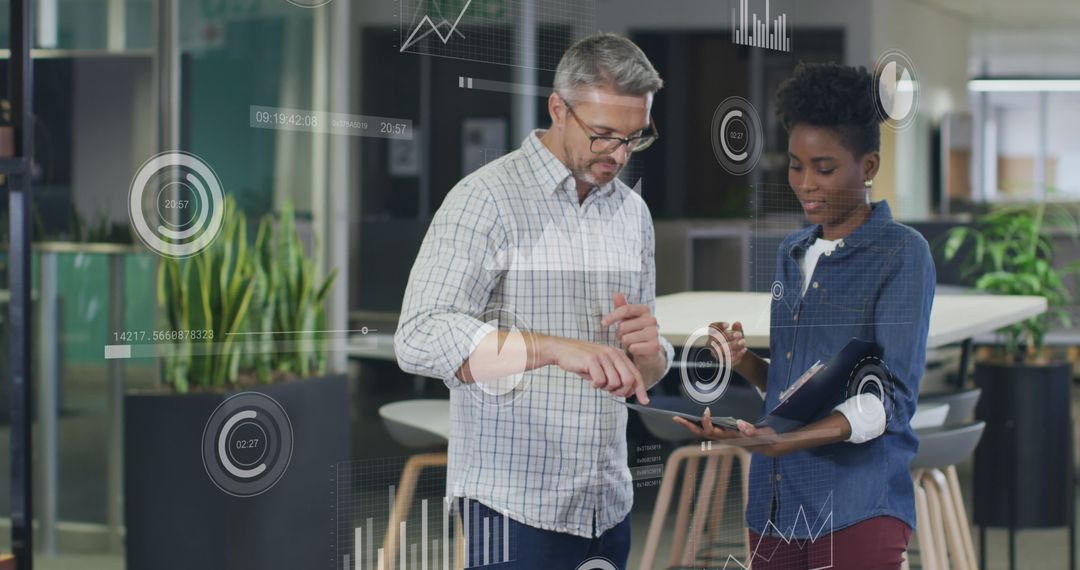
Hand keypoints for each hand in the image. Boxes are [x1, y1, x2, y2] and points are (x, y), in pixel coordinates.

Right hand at [545, 337, 649, 403]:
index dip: (641, 389)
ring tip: (597, 383)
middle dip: (621, 391)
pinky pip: (600, 381)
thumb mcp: (603, 368)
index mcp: (619, 354)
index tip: (645, 401)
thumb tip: (629, 392)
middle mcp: (613, 353)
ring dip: (605, 388)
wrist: (562, 350)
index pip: (636, 374)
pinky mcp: (592, 359)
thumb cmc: (583, 362)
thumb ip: (616, 378)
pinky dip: (596, 385)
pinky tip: (591, 381)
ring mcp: (603, 355)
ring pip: (614, 382)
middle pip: (628, 380)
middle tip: (611, 392)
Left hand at [602, 292, 661, 358]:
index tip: (603, 323)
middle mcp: (652, 319)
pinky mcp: (655, 346)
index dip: (612, 316)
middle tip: (624, 336)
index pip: (625, 309)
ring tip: (631, 342)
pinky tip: (637, 349)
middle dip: (619, 334)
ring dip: (625, 343)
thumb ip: (622, 306)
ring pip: (627, 338)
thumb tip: (616, 293)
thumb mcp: (627, 318)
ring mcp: (655, 333)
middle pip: (623, 326)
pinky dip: (632, 350)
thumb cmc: (635, 330)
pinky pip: (633, 348)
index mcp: (645, 309)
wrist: (648, 349)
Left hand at [672, 409, 786, 455]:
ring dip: (690, 425)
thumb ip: (752, 431)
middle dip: (688, 426)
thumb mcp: (762, 435)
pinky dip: (699, 424)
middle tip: (675, 417)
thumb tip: (741, 424)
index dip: (706, 422)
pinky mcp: (725, 433)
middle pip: (701, 433)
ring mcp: (723, 436)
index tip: (706, 410)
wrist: (769, 445)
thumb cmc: (765, 439)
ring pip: (703, 432)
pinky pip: (708, 429)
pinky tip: (692, 419)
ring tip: (678, 418)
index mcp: (730, 437)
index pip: (712, 432)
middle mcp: (724, 437)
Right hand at [707, 321, 746, 367]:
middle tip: (739, 334)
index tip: (728, 325)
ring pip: (721, 350)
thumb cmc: (734, 341)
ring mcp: (715, 354)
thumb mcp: (737, 333)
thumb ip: (737, 329)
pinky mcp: (722, 362)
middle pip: (716, 339)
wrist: (737, 354)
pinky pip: (728, 358)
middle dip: (728, 336)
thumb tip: (737, 323)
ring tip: (743, 342)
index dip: (718, 326)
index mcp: (713, 335)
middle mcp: (711, 344)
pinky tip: (744, 350)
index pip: (711, 329)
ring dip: (733, 345)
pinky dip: (737, 354)